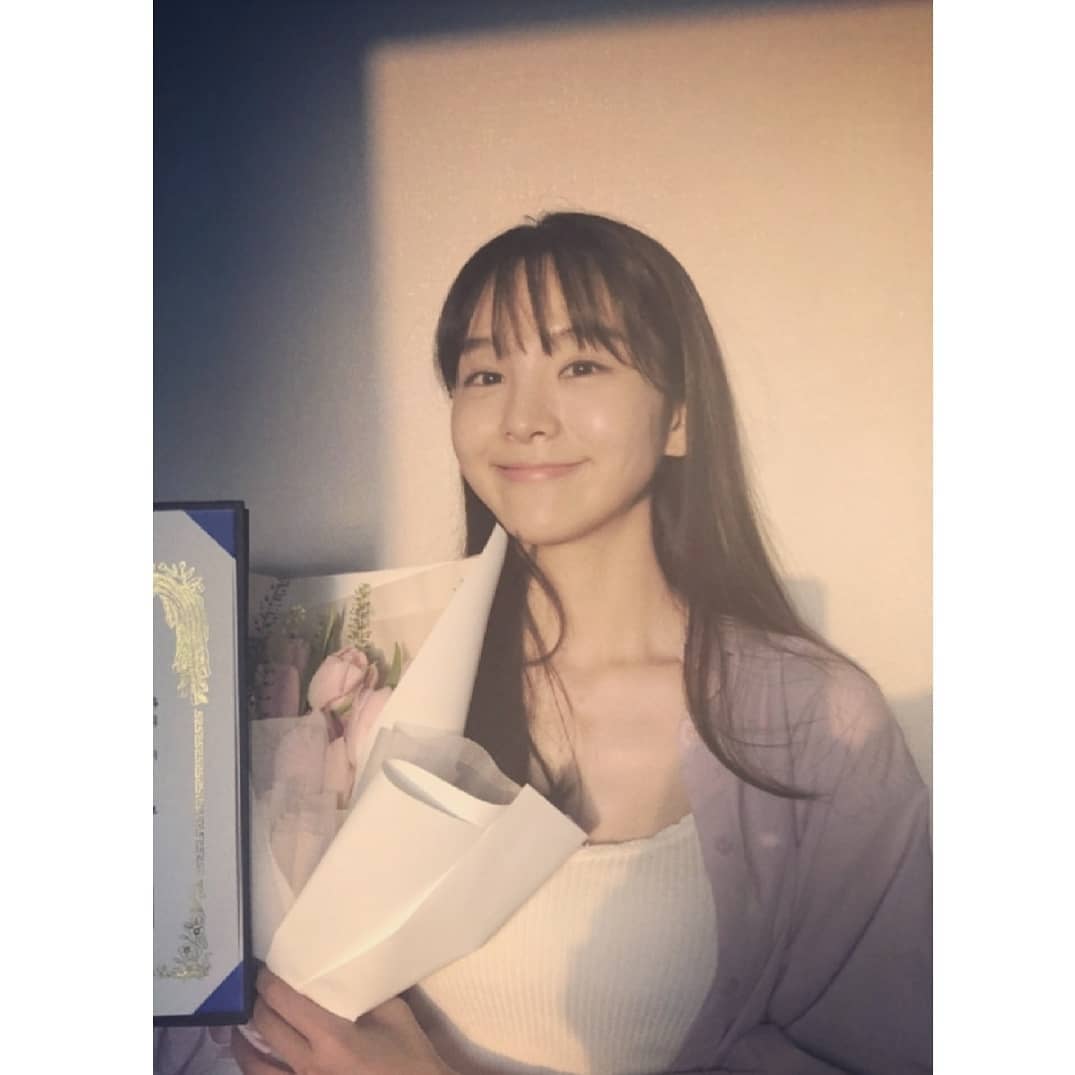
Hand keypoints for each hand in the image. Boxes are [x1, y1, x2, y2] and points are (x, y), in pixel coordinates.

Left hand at [231, 966, 455, 1074]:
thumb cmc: (410, 1055)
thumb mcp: (393, 1013)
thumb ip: (361, 993)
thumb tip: (338, 973)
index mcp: (332, 1037)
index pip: (284, 1001)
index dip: (268, 981)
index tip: (265, 967)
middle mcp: (309, 1064)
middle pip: (265, 1025)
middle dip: (257, 1001)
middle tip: (260, 984)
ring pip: (254, 1062)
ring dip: (245, 1037)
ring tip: (245, 1019)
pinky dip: (255, 1065)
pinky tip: (255, 1054)